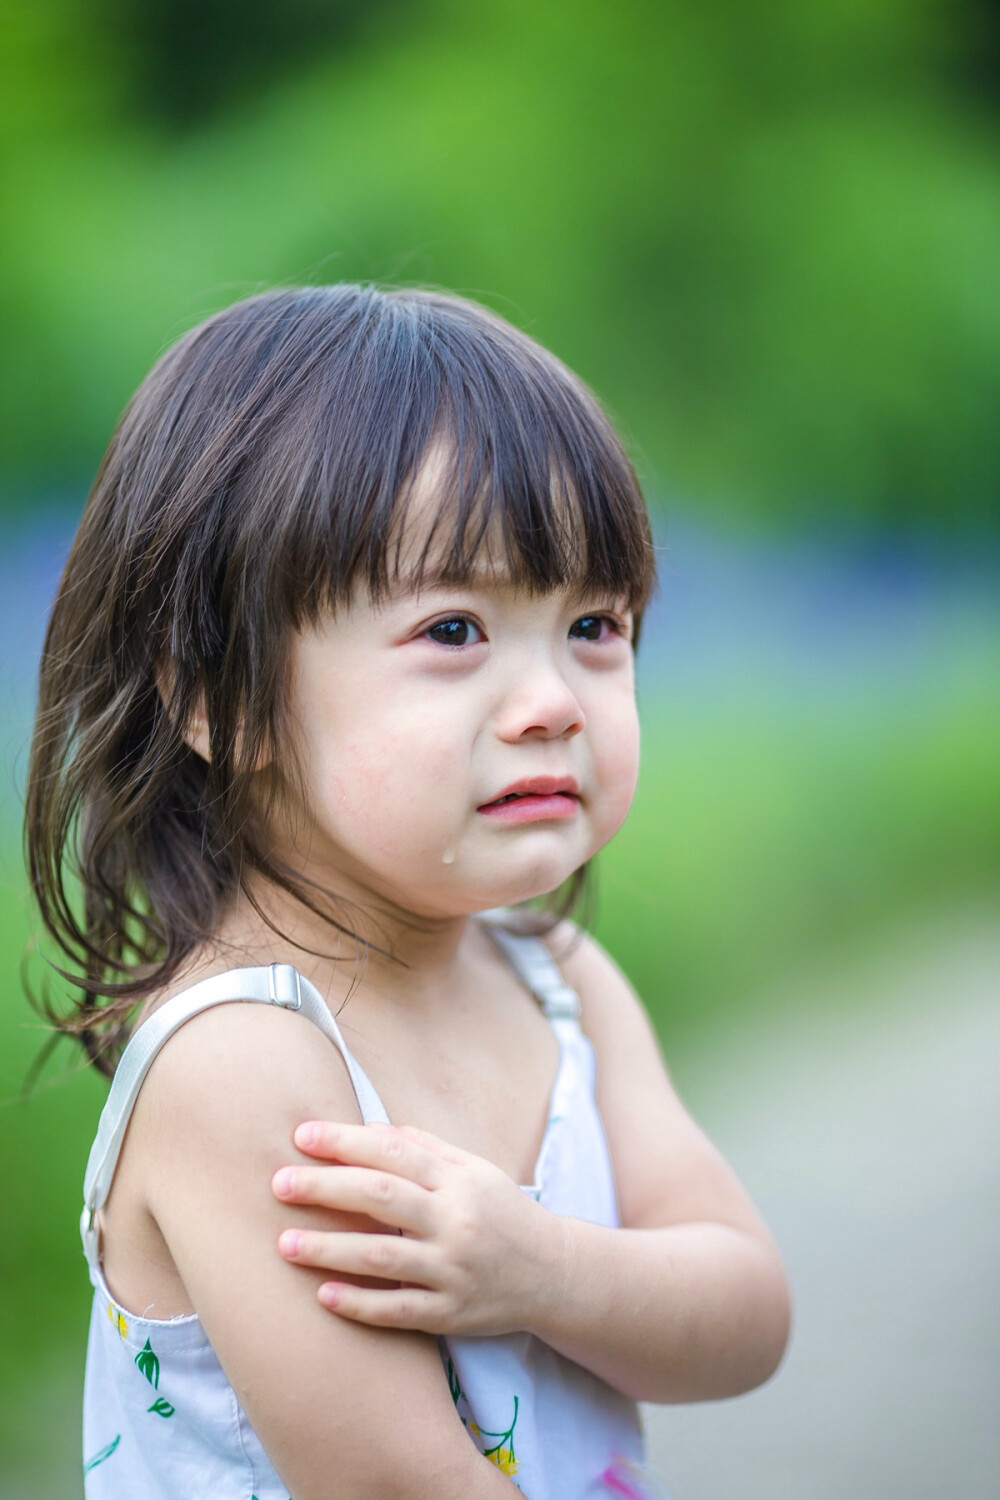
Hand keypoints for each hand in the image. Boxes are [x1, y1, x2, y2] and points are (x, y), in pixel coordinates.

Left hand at [272, 1121, 562, 1336]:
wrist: (555, 1275)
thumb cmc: (505, 1214)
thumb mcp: (476, 1171)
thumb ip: (427, 1149)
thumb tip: (371, 1129)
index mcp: (459, 1181)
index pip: (394, 1153)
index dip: (346, 1142)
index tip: (301, 1136)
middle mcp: (456, 1222)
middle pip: (382, 1197)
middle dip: (326, 1187)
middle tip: (279, 1183)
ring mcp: (453, 1270)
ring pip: (383, 1256)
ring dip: (329, 1248)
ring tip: (285, 1243)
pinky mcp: (451, 1313)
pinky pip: (399, 1310)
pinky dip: (360, 1304)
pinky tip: (322, 1296)